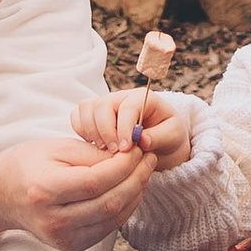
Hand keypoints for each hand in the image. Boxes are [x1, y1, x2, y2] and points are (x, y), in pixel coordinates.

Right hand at [0, 134, 155, 250]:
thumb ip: (93, 154)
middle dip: (136, 178)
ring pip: (113, 218)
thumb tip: (129, 156)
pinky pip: (108, 228)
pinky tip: (131, 188)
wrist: (2, 196)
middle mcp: (52, 220)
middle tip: (148, 158)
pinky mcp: (71, 246)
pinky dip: (125, 208)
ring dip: (135, 193)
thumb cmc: (28, 164)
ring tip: (143, 171)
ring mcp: (62, 238)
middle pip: (109, 203)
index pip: (96, 182)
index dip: (124, 165)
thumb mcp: (56, 148)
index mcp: (44, 191)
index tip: (138, 148)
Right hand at [73, 90, 196, 169]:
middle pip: (102, 105)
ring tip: (104, 151)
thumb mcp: (173, 137)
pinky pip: (77, 116)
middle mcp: (120, 98)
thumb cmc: (168, 136)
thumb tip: (142, 140)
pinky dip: (81, 131)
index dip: (124, 128)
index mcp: (142, 98)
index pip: (127, 107)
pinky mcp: (92, 116)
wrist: (161, 141)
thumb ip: (159, 137)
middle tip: (113, 152)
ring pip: (86, 109)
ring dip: (91, 131)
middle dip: (105, 131)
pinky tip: (94, 146)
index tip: (125, 149)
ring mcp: (104, 105)